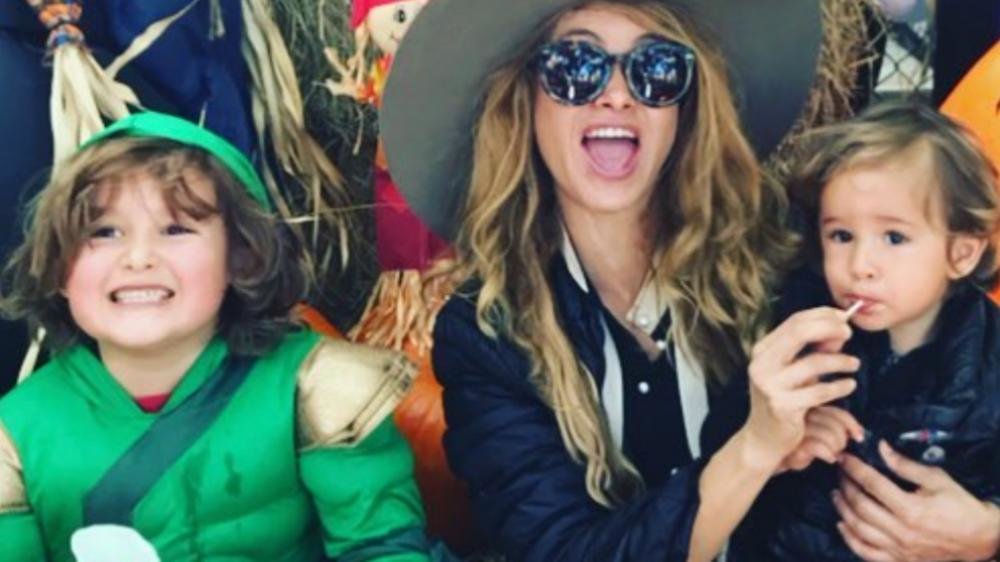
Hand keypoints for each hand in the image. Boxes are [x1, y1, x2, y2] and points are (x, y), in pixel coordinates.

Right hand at [743, 307, 859, 468]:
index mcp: (762, 351)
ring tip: (854, 364)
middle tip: (849, 334)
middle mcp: (762, 365)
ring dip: (840, 361)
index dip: (822, 315)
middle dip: (829, 328)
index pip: (794, 322)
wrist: (764, 438)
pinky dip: (840, 386)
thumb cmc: (782, 399)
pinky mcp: (783, 407)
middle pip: (798, 333)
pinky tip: (848, 385)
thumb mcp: (793, 370)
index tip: (843, 318)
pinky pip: (820, 391)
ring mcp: (770, 386)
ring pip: (813, 363)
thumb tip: (839, 331)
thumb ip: (811, 350)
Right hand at [777, 406, 863, 472]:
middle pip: (837, 426)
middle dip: (843, 441)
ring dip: (836, 449)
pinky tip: (827, 459)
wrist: (769, 454)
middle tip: (837, 450)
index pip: (838, 413)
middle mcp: (804, 413)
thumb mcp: (815, 429)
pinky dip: (828, 455)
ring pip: (831, 437)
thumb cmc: (796, 443)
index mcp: (810, 407)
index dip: (852, 425)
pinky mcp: (794, 442)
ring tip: (831, 454)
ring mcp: (798, 427)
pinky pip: (820, 447)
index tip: (859, 437)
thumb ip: (832, 423)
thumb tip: (858, 431)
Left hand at [835, 441, 999, 561]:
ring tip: (837, 494)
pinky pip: (867, 553)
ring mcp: (900, 549)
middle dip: (845, 486)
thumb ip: (905, 465)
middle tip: (839, 473)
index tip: (844, 457)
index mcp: (911, 509)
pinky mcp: (900, 560)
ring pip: (859, 530)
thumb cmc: (960, 505)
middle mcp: (902, 531)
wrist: (979, 538)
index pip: (872, 484)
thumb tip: (881, 448)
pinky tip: (842, 525)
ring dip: (843, 510)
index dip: (854, 468)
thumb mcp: (937, 479)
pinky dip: (850, 540)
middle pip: (860, 506)